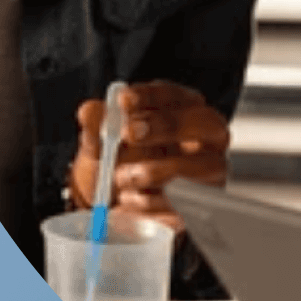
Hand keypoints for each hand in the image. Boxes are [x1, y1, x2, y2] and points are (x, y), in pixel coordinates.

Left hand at [70, 81, 229, 232]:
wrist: (116, 205)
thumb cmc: (119, 162)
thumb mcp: (100, 143)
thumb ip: (96, 126)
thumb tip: (90, 110)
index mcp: (184, 110)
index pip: (177, 95)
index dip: (153, 96)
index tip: (124, 100)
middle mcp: (207, 137)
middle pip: (207, 122)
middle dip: (168, 125)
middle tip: (129, 133)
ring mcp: (211, 171)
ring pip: (206, 163)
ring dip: (160, 169)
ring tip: (122, 177)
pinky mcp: (204, 204)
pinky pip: (192, 201)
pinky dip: (156, 201)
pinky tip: (131, 199)